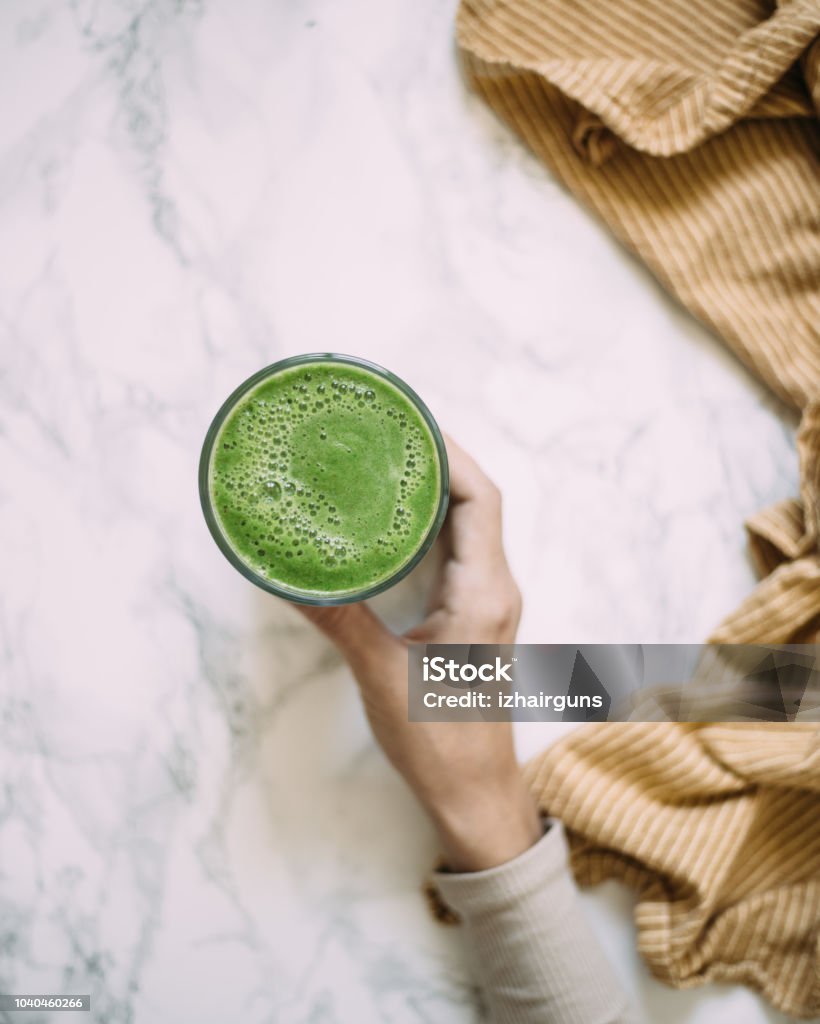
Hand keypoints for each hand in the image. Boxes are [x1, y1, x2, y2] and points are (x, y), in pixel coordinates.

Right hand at [297, 436, 541, 870]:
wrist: (474, 792)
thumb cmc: (438, 742)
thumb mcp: (379, 675)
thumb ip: (339, 617)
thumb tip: (290, 572)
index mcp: (483, 594)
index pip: (480, 499)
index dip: (450, 453)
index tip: (409, 422)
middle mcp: (496, 588)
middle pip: (478, 501)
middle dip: (438, 458)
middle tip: (386, 431)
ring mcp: (490, 601)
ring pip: (471, 523)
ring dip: (437, 487)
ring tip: (387, 459)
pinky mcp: (476, 615)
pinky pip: (461, 549)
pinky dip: (435, 521)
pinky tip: (396, 517)